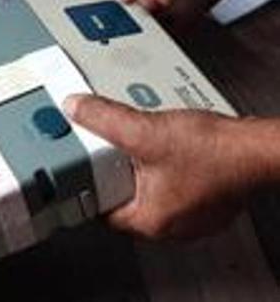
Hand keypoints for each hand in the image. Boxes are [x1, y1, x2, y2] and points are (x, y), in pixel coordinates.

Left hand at [63, 94, 277, 239]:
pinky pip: (172, 185)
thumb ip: (105, 118)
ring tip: (142, 146)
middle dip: (116, 173)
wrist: (260, 147)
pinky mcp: (205, 201)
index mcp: (150, 222)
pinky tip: (167, 148)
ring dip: (142, 168)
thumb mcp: (145, 131)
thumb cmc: (217, 151)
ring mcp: (191, 215)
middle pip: (124, 198)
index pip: (102, 210)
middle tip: (112, 151)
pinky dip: (164, 168)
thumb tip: (77, 109)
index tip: (82, 170)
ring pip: (150, 191)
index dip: (89, 186)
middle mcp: (171, 226)